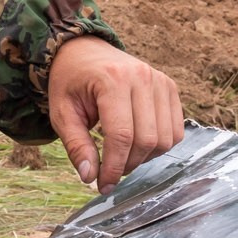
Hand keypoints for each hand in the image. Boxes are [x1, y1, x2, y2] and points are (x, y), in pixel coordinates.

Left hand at [46, 36, 185, 193]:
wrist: (84, 52)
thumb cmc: (70, 83)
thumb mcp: (61, 113)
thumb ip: (76, 145)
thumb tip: (90, 177)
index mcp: (112, 80)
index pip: (121, 136)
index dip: (114, 167)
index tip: (103, 185)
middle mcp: (142, 77)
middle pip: (147, 140)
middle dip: (128, 165)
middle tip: (110, 172)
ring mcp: (160, 81)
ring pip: (166, 139)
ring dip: (145, 158)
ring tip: (122, 155)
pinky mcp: (170, 87)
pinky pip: (176, 130)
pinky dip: (159, 145)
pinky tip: (137, 143)